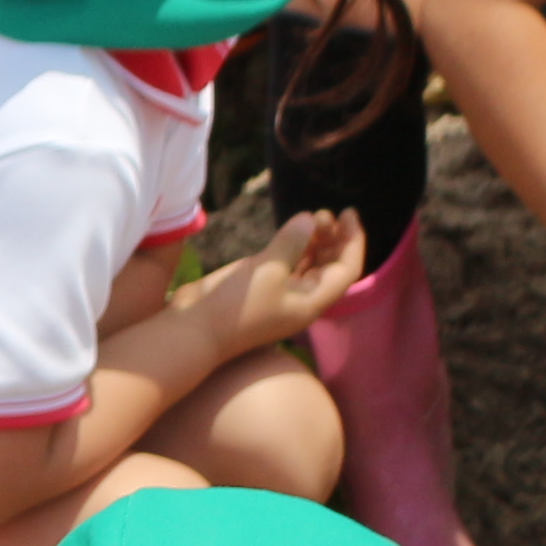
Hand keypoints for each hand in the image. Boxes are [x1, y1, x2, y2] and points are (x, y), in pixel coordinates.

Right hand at [207, 206, 366, 351]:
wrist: (192, 332)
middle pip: (331, 267)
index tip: (347, 213)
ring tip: (312, 218)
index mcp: (311, 303)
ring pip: (311, 266)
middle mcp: (301, 300)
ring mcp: (282, 296)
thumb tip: (309, 219)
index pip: (346, 270)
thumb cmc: (234, 306)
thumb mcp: (267, 270)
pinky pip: (290, 266)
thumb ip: (292, 242)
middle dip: (334, 239)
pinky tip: (294, 231)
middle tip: (323, 214)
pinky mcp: (262, 290)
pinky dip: (296, 248)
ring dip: (317, 241)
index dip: (352, 241)